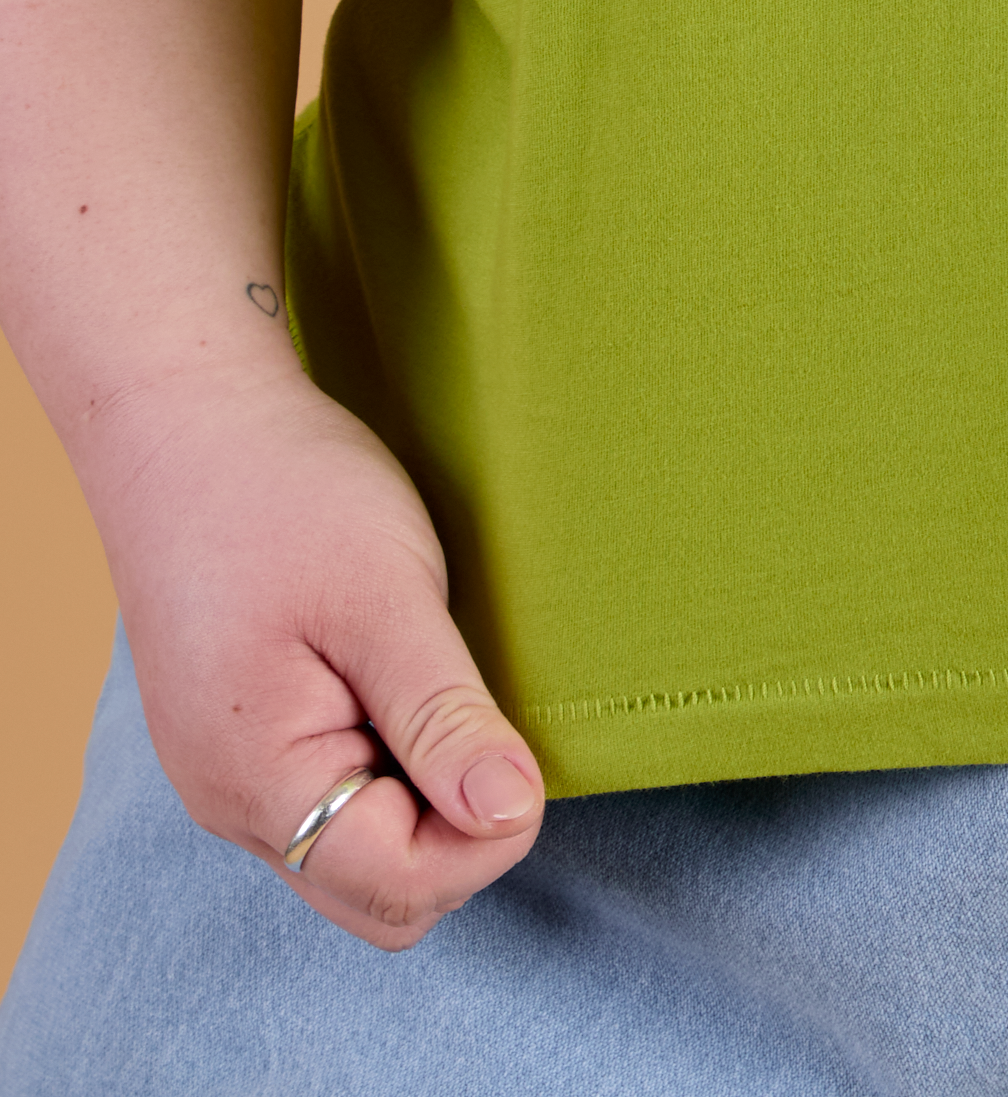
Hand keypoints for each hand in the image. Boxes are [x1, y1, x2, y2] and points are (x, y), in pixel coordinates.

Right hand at [80, 363, 543, 950]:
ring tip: (433, 685)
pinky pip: (331, 796)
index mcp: (259, 780)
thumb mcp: (385, 596)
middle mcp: (231, 800)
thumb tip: (512, 811)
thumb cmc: (283, 490)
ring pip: (356, 849)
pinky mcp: (244, 732)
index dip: (486, 836)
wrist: (189, 413)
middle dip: (457, 833)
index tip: (519, 750)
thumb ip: (444, 716)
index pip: (402, 885)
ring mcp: (230, 769)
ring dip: (422, 795)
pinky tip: (401, 680)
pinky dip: (387, 766)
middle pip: (379, 893)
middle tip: (481, 720)